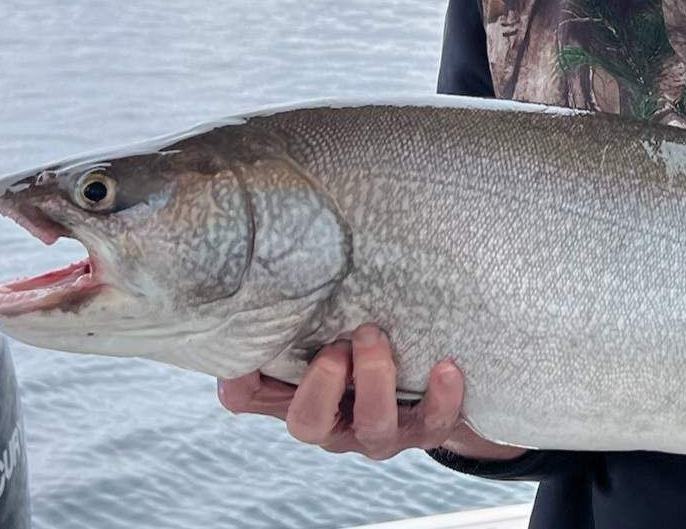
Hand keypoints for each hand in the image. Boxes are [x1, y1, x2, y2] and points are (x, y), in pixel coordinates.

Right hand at [217, 323, 524, 462]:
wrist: (434, 386)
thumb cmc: (367, 341)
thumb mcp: (329, 322)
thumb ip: (303, 301)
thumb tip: (269, 253)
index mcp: (299, 394)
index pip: (249, 397)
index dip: (239, 377)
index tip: (248, 340)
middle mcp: (334, 421)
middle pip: (308, 424)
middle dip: (321, 384)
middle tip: (336, 345)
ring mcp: (380, 431)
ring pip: (372, 426)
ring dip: (374, 379)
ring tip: (374, 334)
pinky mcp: (427, 429)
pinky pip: (434, 423)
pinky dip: (441, 397)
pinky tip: (445, 365)